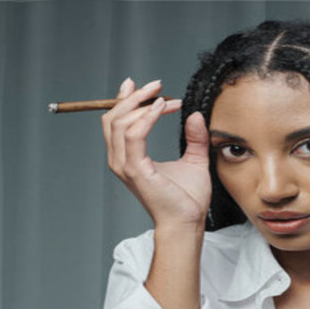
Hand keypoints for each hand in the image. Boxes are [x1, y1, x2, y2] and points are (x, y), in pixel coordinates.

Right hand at [102, 77, 210, 228]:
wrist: (187, 223)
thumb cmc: (188, 200)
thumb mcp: (194, 161)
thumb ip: (194, 139)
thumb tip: (196, 115)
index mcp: (129, 157)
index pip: (117, 121)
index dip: (128, 99)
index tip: (148, 86)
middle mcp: (121, 160)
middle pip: (114, 117)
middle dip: (134, 96)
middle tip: (157, 85)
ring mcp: (125, 165)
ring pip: (120, 122)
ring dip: (141, 103)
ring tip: (163, 97)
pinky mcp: (135, 169)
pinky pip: (134, 134)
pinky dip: (146, 117)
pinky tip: (162, 108)